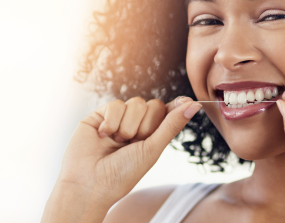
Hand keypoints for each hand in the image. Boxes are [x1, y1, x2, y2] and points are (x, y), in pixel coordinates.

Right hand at [42, 96, 200, 222]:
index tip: (187, 101)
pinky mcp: (100, 115)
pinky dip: (112, 121)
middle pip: (154, 105)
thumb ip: (172, 125)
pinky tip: (103, 135)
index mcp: (151, 136)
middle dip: (147, 125)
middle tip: (134, 142)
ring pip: (135, 103)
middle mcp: (136, 126)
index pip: (168, 112)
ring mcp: (119, 119)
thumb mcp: (152, 149)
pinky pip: (116, 104)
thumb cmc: (122, 174)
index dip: (176, 107)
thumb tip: (195, 104)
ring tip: (117, 143)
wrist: (89, 183)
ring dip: (128, 125)